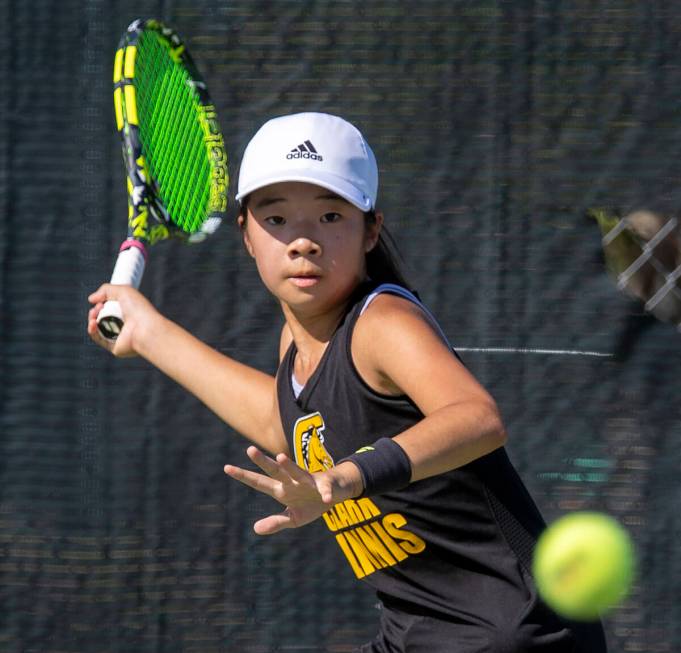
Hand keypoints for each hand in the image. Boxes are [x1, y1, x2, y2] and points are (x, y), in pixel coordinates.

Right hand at [87, 284, 160, 356]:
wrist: (145, 328)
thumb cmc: (138, 308)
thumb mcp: (123, 290)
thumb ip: (106, 290)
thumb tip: (91, 299)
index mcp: (129, 312)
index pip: (111, 308)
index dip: (102, 303)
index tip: (100, 300)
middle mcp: (125, 325)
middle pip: (103, 317)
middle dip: (95, 311)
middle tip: (98, 307)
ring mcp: (119, 336)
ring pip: (98, 328)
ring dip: (92, 319)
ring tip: (94, 313)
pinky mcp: (114, 346)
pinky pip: (99, 339)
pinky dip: (92, 331)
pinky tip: (92, 323)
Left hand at [224, 446, 362, 534]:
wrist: (335, 493)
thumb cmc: (311, 503)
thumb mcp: (293, 518)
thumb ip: (276, 522)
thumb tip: (255, 529)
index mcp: (281, 489)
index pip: (259, 482)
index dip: (244, 475)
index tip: (226, 467)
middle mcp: (291, 481)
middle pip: (275, 470)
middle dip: (263, 461)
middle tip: (249, 450)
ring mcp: (308, 481)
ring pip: (297, 472)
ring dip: (289, 465)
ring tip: (280, 457)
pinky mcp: (326, 485)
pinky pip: (325, 490)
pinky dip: (325, 494)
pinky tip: (325, 499)